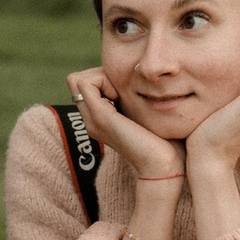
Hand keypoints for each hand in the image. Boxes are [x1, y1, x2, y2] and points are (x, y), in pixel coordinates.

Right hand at [65, 67, 183, 185]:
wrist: (163, 164)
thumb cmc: (162, 140)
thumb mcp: (141, 113)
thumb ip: (130, 100)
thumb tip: (134, 79)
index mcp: (98, 120)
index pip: (82, 84)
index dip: (101, 78)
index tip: (122, 90)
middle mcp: (90, 120)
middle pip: (76, 81)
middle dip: (100, 75)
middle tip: (121, 91)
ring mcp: (92, 120)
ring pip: (77, 80)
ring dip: (101, 77)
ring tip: (120, 94)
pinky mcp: (100, 117)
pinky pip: (84, 83)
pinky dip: (103, 80)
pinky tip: (120, 96)